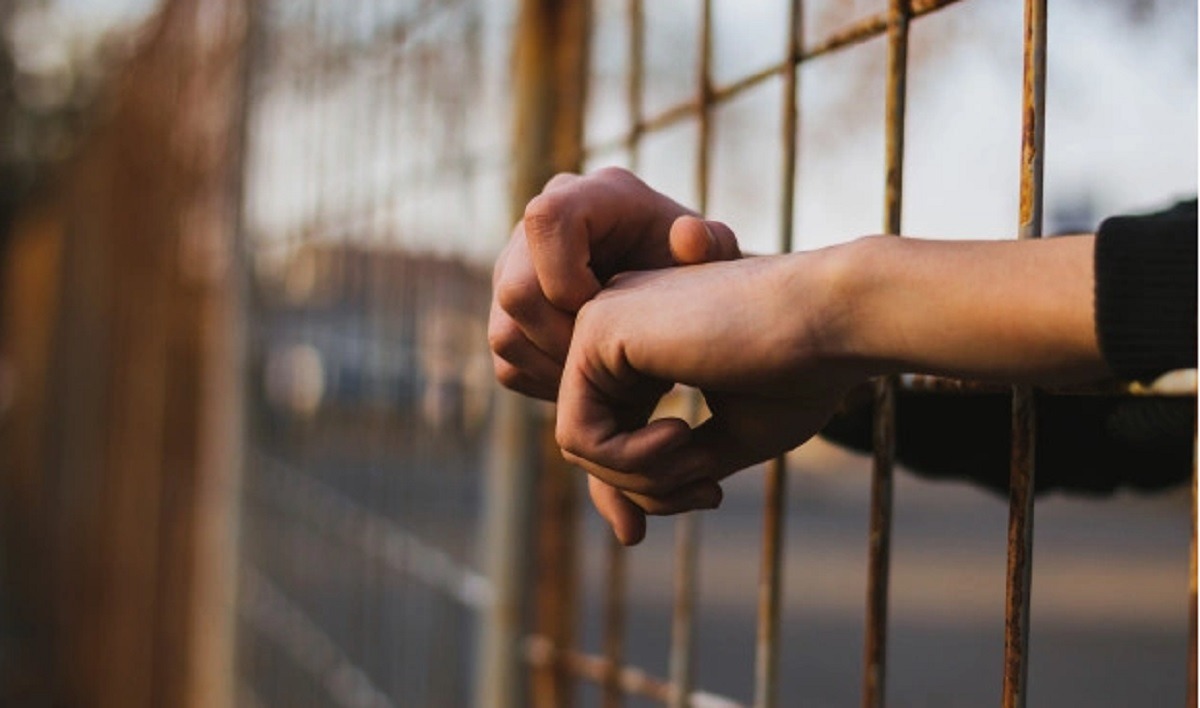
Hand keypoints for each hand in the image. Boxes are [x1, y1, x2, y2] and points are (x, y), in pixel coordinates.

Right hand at [488, 167, 740, 399]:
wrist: (673, 298)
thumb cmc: (694, 270)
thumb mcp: (715, 254)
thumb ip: (714, 244)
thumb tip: (687, 236)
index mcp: (586, 197)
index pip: (545, 220)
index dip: (569, 274)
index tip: (610, 310)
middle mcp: (534, 232)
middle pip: (516, 290)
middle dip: (568, 341)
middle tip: (619, 366)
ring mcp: (514, 274)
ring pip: (506, 335)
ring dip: (561, 371)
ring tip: (615, 380)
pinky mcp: (508, 319)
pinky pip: (508, 364)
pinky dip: (552, 385)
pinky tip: (598, 383)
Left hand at [555, 253, 866, 544]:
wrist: (834, 318)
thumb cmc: (798, 373)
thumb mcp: (725, 442)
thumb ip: (669, 472)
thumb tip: (623, 525)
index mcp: (645, 345)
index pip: (613, 433)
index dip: (647, 488)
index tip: (709, 499)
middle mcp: (615, 328)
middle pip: (592, 444)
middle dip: (645, 489)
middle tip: (709, 492)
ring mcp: (600, 323)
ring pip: (580, 444)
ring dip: (641, 479)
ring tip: (700, 463)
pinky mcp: (597, 329)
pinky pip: (577, 433)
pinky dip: (627, 460)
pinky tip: (681, 436)